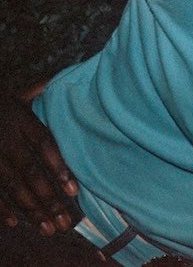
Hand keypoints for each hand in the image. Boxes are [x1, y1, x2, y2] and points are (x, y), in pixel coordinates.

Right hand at [0, 95, 77, 234]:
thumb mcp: (20, 93)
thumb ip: (44, 90)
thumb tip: (78, 71)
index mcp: (20, 120)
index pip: (43, 143)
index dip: (58, 166)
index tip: (73, 189)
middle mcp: (6, 140)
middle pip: (29, 171)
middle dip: (48, 198)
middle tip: (65, 221)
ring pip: (12, 186)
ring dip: (31, 209)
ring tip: (48, 228)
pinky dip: (0, 208)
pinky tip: (15, 223)